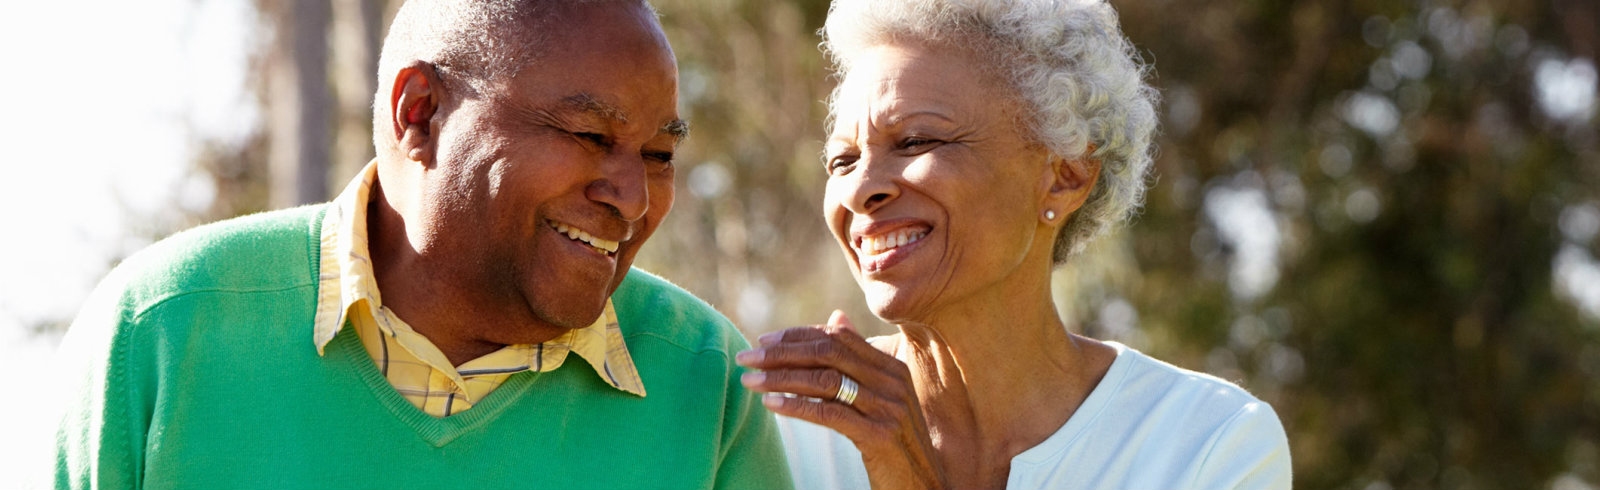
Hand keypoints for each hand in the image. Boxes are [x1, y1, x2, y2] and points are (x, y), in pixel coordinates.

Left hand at [736, 311, 946, 489]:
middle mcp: (892, 381)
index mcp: (891, 367)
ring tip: (750, 380)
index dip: (798, 335)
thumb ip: (859, 360)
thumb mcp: (881, 396)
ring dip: (781, 378)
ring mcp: (888, 407)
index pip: (838, 337)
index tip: (764, 341)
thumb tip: (837, 317)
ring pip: (825, 380)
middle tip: (747, 357)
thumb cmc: (896, 442)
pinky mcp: (879, 435)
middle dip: (782, 353)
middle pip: (828, 353)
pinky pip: (829, 413)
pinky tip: (771, 404)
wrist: (925, 484)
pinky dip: (796, 405)